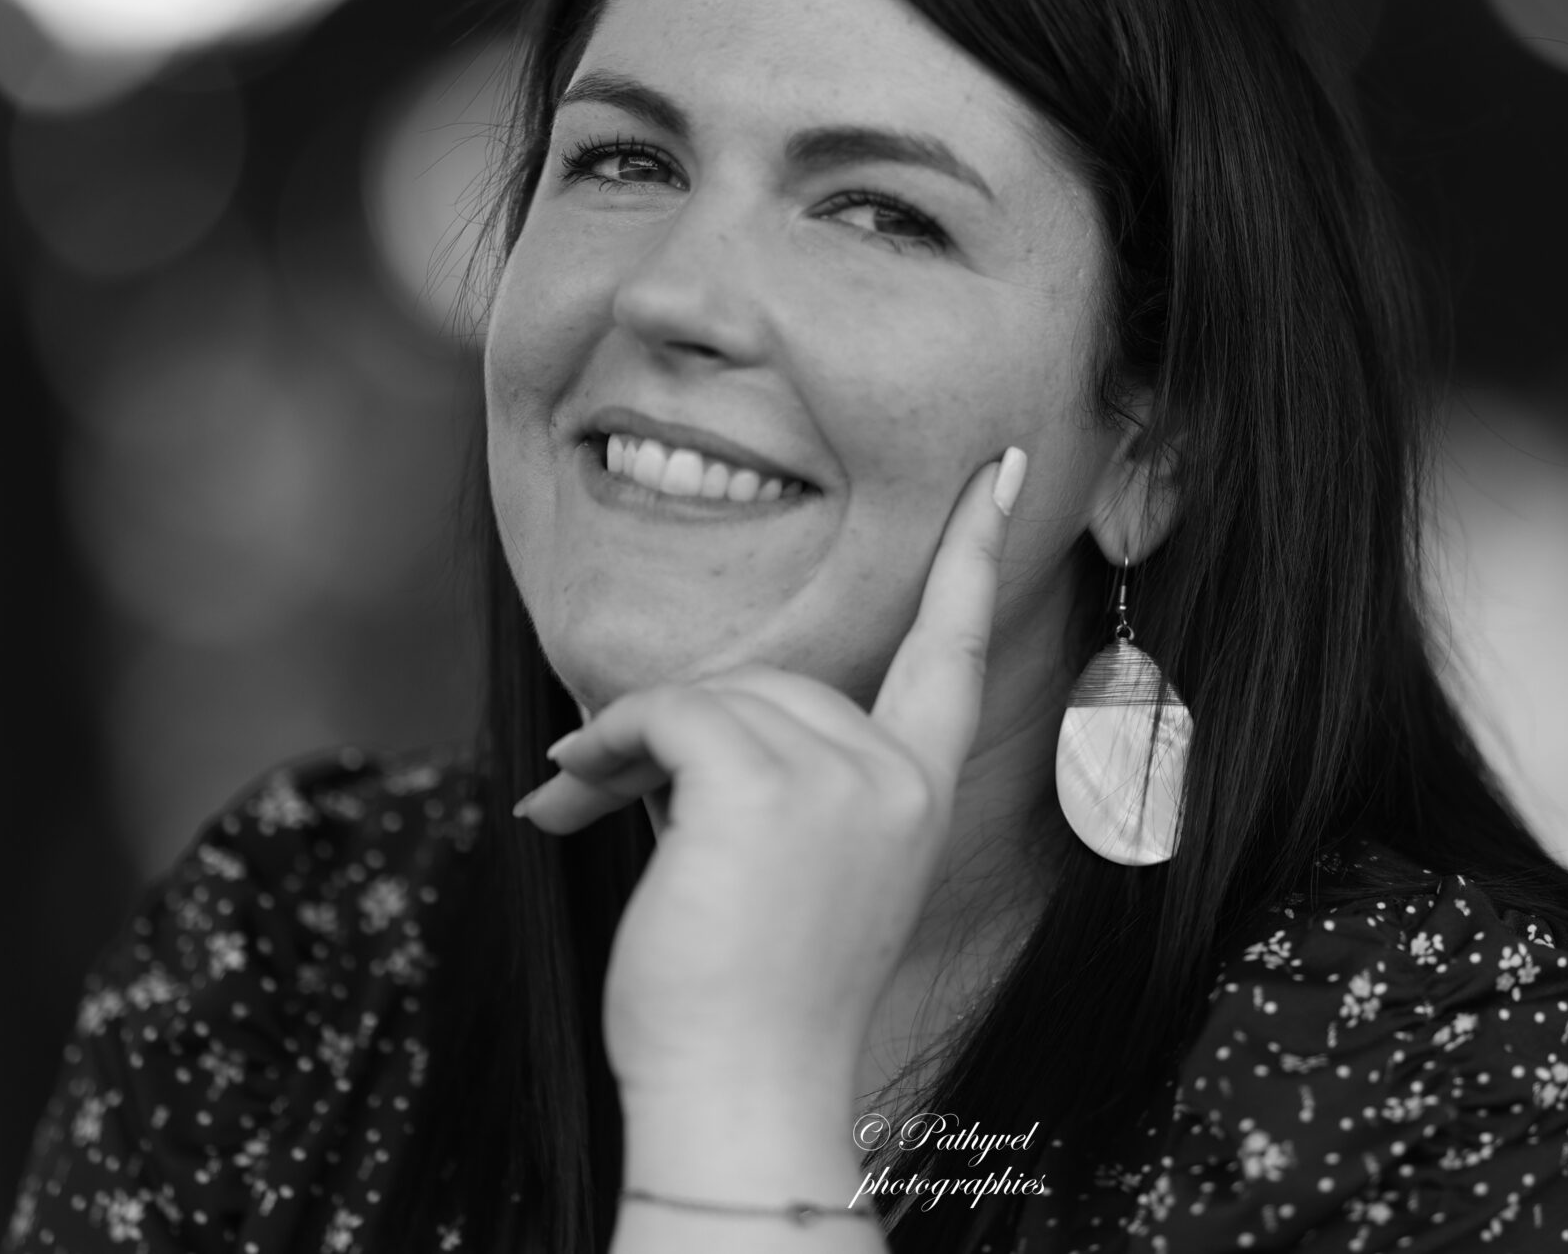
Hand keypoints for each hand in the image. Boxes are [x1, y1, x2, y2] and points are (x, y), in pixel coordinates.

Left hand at [511, 446, 1028, 1115]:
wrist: (740, 1098)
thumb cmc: (751, 1005)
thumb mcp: (796, 875)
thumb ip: (786, 782)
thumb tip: (684, 717)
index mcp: (920, 797)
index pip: (954, 651)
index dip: (974, 556)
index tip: (997, 471)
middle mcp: (896, 778)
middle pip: (776, 680)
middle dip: (681, 730)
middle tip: (594, 788)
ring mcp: (841, 780)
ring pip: (716, 695)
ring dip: (628, 742)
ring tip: (578, 804)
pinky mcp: (766, 786)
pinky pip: (669, 712)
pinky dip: (607, 745)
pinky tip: (571, 798)